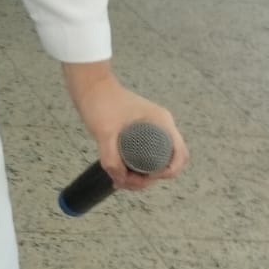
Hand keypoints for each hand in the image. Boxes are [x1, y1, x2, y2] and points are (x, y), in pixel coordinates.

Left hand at [63, 62, 188, 190]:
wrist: (89, 86)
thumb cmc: (100, 102)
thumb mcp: (104, 132)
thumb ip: (111, 157)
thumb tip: (119, 178)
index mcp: (162, 123)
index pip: (179, 155)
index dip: (167, 172)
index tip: (146, 177)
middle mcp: (160, 128)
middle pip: (166, 163)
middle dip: (149, 178)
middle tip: (126, 182)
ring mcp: (150, 131)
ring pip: (153, 162)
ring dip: (140, 176)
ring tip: (119, 182)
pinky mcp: (138, 134)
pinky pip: (143, 157)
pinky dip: (134, 169)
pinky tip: (119, 176)